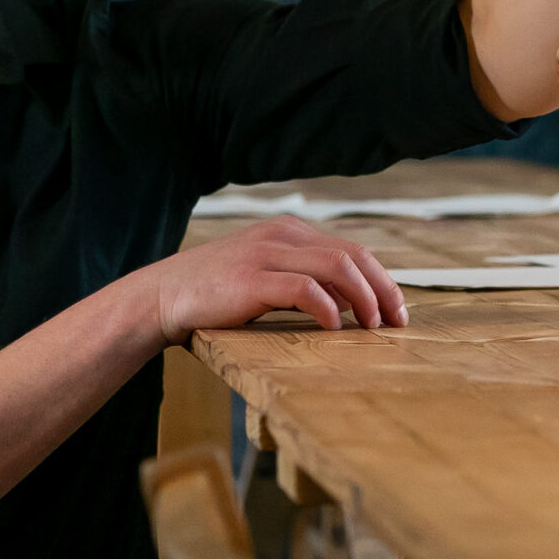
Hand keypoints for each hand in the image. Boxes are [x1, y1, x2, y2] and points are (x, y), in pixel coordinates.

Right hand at [135, 216, 402, 345]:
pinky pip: (304, 289)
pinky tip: (335, 327)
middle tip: (397, 321)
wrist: (162, 296)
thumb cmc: (217, 293)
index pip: (352, 250)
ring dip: (363, 298)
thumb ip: (305, 280)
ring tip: (372, 326)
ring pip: (337, 266)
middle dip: (382, 289)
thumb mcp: (266, 276)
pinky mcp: (251, 279)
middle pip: (353, 255)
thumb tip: (351, 303)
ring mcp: (266, 254)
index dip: (381, 279)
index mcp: (289, 231)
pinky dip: (328, 308)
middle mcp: (282, 235)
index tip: (396, 308)